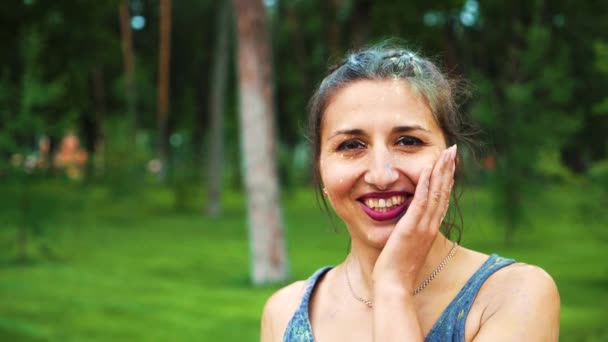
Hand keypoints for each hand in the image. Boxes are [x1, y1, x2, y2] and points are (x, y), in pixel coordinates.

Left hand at [372, 144, 456, 291]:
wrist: (394, 284)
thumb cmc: (397, 267)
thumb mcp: (406, 244)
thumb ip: (410, 231)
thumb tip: (407, 222)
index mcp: (429, 228)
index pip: (441, 199)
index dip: (446, 179)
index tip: (449, 163)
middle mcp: (430, 225)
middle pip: (443, 192)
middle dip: (448, 169)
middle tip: (453, 150)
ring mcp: (422, 227)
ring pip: (436, 194)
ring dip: (440, 172)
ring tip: (446, 154)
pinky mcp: (410, 229)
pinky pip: (420, 204)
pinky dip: (425, 186)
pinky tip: (427, 171)